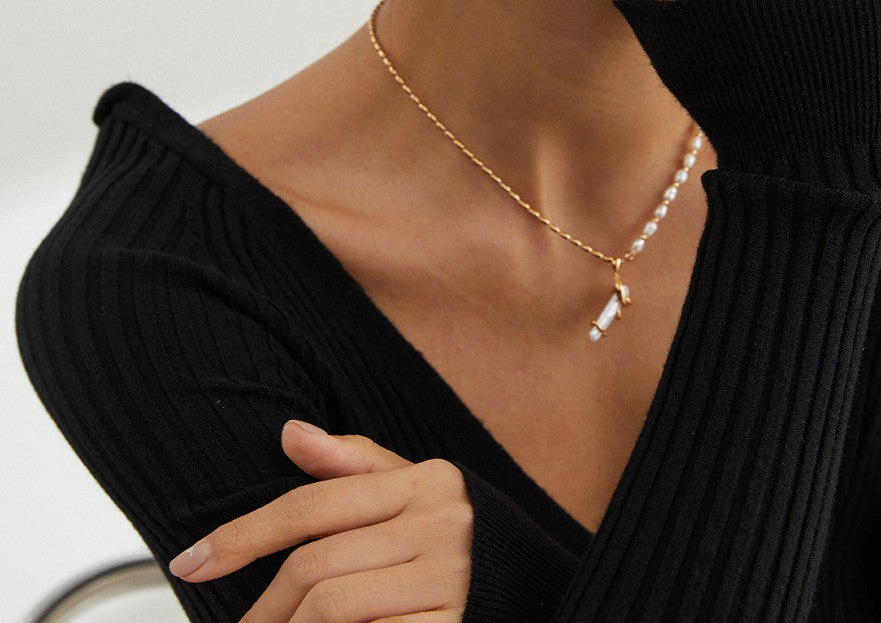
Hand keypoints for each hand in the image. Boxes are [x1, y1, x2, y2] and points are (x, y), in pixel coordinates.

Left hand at [168, 420, 472, 621]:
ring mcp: (449, 580)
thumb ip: (352, 465)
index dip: (244, 533)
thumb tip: (290, 433)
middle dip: (263, 606)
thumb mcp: (412, 492)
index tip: (192, 562)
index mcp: (427, 482)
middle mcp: (443, 523)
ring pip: (330, 607)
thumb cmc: (454, 543)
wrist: (529, 590)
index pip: (314, 503)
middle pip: (316, 565)